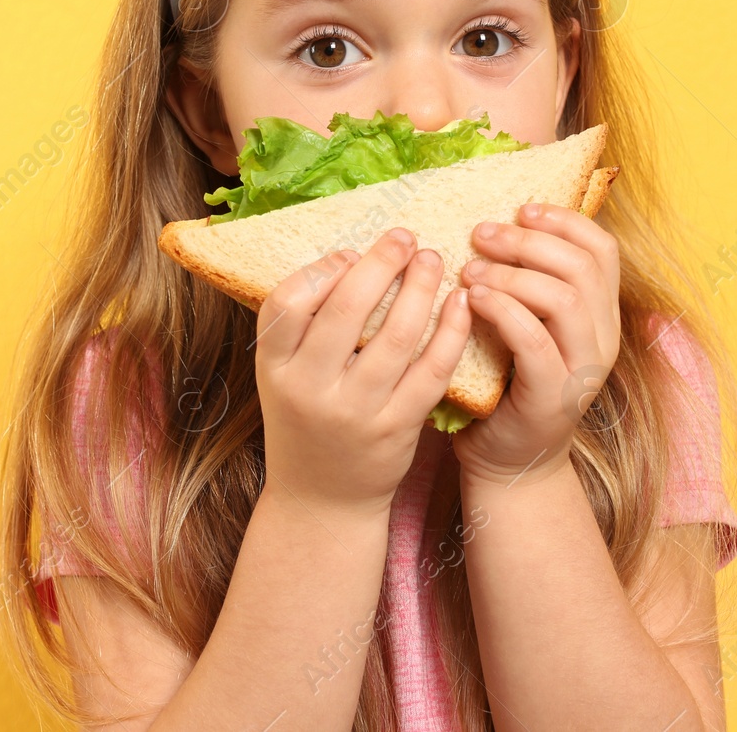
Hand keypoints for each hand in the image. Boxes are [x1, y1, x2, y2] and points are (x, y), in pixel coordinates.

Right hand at [253, 227, 472, 518]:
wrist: (323, 500)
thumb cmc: (306, 421)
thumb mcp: (282, 376)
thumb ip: (301, 326)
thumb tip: (351, 256)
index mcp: (276, 369)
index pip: (288, 302)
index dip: (322, 268)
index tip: (351, 251)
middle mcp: (311, 390)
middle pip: (346, 310)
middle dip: (381, 263)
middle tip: (405, 237)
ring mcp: (356, 412)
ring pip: (397, 335)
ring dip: (420, 288)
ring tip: (432, 259)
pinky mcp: (397, 429)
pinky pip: (432, 370)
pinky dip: (450, 331)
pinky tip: (460, 303)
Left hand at [452, 202, 621, 487]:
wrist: (507, 459)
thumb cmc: (506, 383)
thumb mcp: (526, 324)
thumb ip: (527, 283)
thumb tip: (497, 221)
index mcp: (601, 314)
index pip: (603, 250)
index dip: (564, 221)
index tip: (521, 209)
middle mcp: (603, 338)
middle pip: (583, 266)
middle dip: (529, 241)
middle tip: (482, 234)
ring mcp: (583, 370)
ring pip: (564, 298)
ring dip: (513, 274)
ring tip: (470, 270)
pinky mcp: (554, 396)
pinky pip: (535, 339)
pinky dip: (503, 310)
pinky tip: (472, 299)